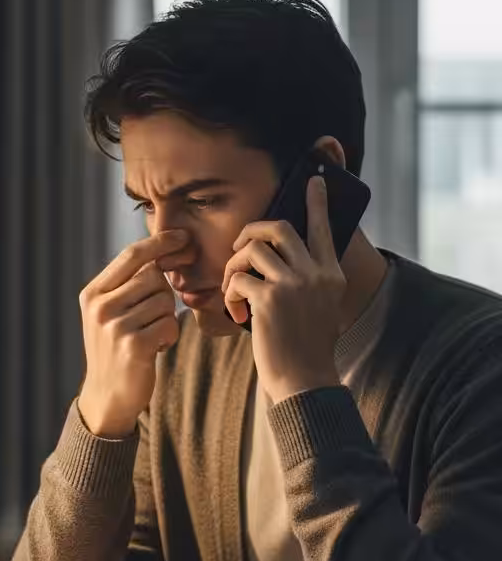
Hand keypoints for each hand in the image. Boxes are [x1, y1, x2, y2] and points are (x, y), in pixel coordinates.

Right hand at [77, 230, 188, 436]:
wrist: (106, 396)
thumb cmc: (115, 350)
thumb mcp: (108, 314)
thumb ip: (126, 286)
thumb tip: (162, 253)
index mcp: (92, 294)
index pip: (131, 255)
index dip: (160, 242)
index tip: (182, 237)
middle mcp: (100, 307)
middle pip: (153, 276)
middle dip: (163, 294)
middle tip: (152, 317)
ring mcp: (115, 326)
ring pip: (165, 300)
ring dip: (167, 318)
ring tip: (151, 336)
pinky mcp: (133, 346)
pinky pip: (170, 324)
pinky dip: (170, 336)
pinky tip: (156, 348)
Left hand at [222, 175, 343, 403]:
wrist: (304, 380)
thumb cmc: (303, 349)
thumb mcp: (317, 309)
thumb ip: (306, 282)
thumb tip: (278, 263)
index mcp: (331, 274)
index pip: (323, 228)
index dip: (317, 202)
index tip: (315, 180)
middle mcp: (316, 273)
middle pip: (279, 228)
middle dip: (251, 232)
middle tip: (238, 248)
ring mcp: (294, 284)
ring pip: (252, 250)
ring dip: (233, 267)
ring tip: (233, 291)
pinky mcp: (269, 299)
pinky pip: (237, 279)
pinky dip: (229, 295)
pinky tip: (235, 314)